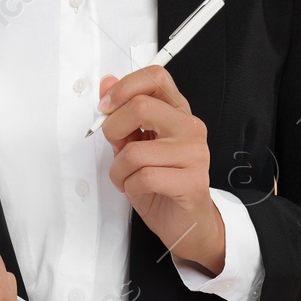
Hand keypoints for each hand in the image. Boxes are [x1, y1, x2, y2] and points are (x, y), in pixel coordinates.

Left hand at [97, 65, 225, 274]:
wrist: (186, 222)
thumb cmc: (160, 183)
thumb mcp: (135, 144)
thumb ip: (123, 114)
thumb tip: (107, 82)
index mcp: (177, 112)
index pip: (155, 77)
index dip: (124, 87)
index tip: (106, 107)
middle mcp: (190, 127)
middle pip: (141, 106)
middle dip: (113, 129)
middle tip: (114, 146)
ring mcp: (194, 154)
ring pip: (134, 151)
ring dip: (118, 170)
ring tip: (127, 178)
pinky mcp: (192, 181)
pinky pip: (143, 177)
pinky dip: (129, 186)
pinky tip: (138, 189)